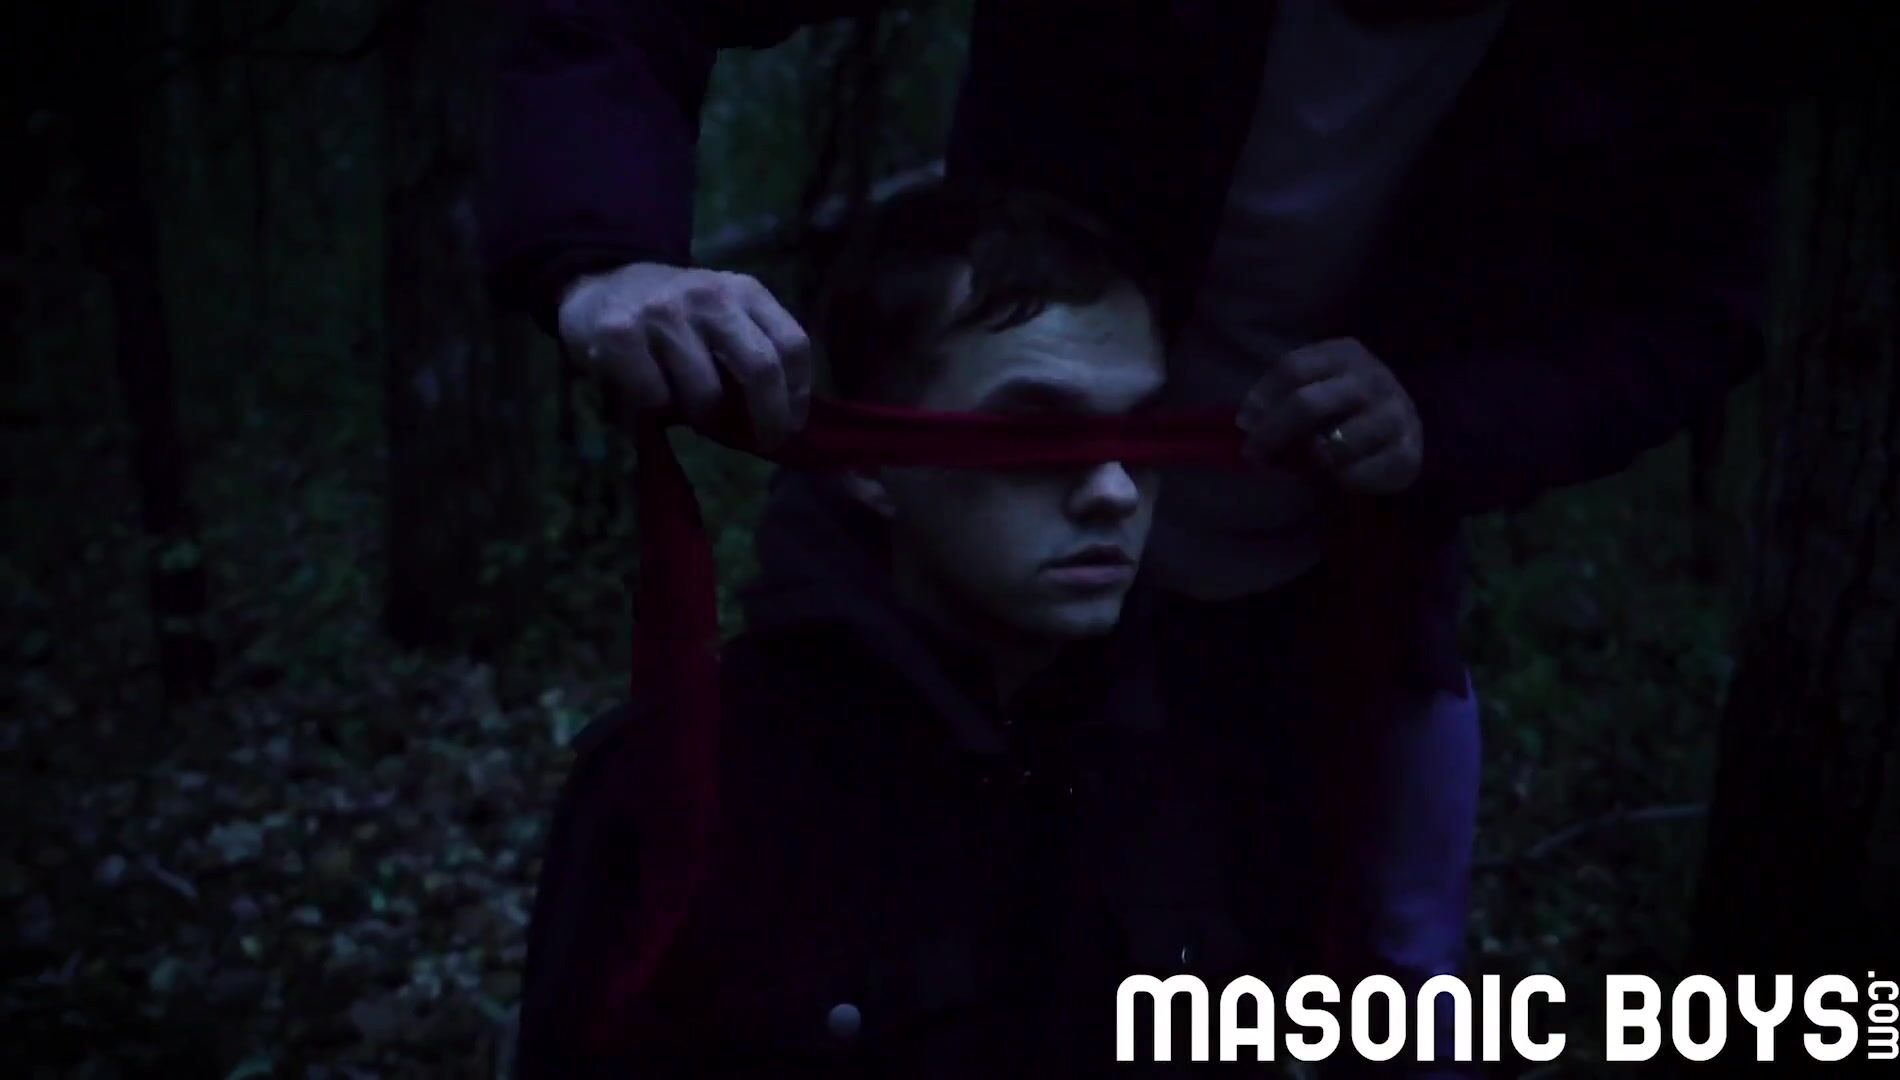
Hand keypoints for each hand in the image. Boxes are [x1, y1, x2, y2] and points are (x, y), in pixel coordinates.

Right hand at [557, 262, 812, 449]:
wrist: (601, 283)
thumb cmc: (675, 315)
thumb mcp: (722, 316)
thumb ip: (753, 351)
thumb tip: (782, 419)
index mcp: (743, 290)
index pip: (792, 344)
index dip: (798, 394)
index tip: (791, 425)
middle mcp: (708, 295)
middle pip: (761, 367)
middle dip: (769, 416)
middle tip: (764, 443)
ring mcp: (663, 312)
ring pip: (706, 393)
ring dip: (702, 417)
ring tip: (690, 409)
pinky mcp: (620, 333)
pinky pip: (655, 397)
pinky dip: (657, 409)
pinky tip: (650, 394)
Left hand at [1236, 337, 1422, 495]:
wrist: (1403, 430)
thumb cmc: (1344, 408)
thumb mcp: (1318, 387)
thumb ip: (1285, 396)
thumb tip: (1248, 422)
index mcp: (1346, 353)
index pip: (1292, 368)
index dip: (1261, 397)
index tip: (1243, 423)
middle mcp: (1374, 378)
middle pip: (1307, 403)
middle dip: (1272, 433)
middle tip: (1254, 455)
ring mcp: (1395, 415)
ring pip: (1332, 446)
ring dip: (1308, 461)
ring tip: (1305, 464)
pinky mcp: (1407, 453)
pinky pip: (1356, 474)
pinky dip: (1337, 480)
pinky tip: (1337, 476)